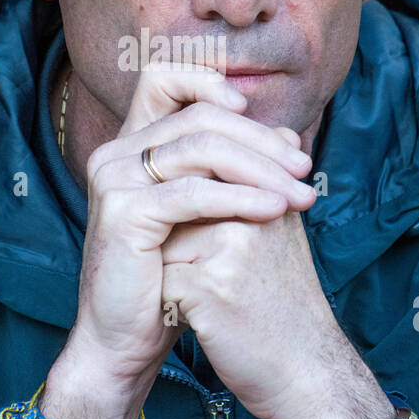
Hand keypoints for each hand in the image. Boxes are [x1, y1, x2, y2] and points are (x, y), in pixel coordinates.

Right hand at [63, 63, 316, 408]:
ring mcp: (114, 180)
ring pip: (201, 148)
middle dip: (261, 139)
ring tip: (302, 194)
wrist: (125, 340)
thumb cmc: (167, 278)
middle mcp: (114, 153)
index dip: (210, 82)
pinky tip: (276, 210)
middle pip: (199, 116)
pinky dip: (243, 198)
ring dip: (262, 168)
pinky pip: (194, 193)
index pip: (162, 78)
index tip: (259, 117)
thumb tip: (290, 133)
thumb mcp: (205, 214)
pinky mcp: (124, 214)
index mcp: (129, 146)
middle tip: (305, 167)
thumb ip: (234, 170)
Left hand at [159, 202, 344, 418]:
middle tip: (222, 287)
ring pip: (163, 245)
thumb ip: (251, 201)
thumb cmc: (288, 310)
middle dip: (182, 247)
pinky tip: (208, 320)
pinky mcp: (207, 286)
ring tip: (216, 302)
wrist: (311, 373)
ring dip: (174, 275)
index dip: (198, 225)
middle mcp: (253, 215)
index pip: (202, 185)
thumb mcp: (281, 240)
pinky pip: (161, 280)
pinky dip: (173, 303)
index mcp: (271, 196)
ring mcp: (230, 249)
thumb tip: (208, 173)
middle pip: (178, 212)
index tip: (221, 261)